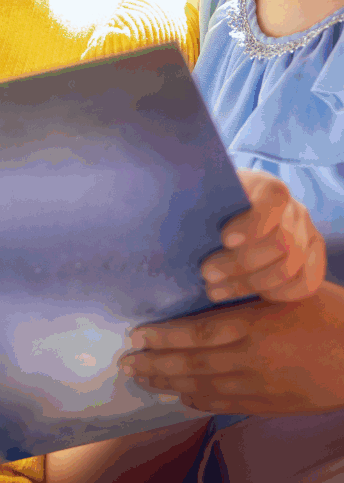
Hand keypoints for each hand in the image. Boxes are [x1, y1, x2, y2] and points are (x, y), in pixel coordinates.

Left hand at [120, 281, 343, 413]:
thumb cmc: (329, 313)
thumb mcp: (285, 291)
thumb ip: (246, 290)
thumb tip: (206, 280)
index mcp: (253, 326)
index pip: (196, 333)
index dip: (162, 337)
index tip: (135, 336)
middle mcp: (251, 359)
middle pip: (193, 364)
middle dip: (155, 365)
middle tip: (125, 364)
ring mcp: (261, 387)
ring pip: (205, 388)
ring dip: (170, 385)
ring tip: (142, 380)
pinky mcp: (273, 405)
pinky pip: (228, 405)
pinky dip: (201, 401)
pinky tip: (182, 397)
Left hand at [199, 170, 324, 302]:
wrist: (234, 215)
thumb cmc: (212, 204)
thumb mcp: (205, 193)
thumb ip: (196, 197)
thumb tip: (167, 202)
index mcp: (267, 187)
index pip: (273, 198)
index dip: (253, 222)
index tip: (224, 239)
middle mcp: (294, 210)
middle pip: (280, 242)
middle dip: (240, 263)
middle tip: (206, 273)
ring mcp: (307, 235)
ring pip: (289, 268)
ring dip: (249, 283)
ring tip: (214, 290)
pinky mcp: (313, 260)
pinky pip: (304, 284)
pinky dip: (275, 293)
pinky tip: (248, 294)